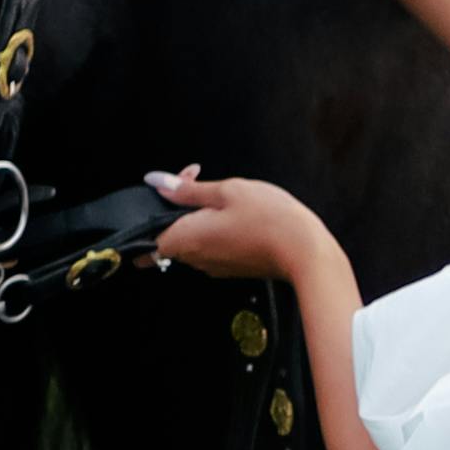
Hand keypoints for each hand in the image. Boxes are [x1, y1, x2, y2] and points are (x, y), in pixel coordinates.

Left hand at [146, 165, 342, 289]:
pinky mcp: (231, 268)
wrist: (305, 251)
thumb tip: (157, 182)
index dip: (151, 211)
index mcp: (186, 238)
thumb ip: (187, 189)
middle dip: (176, 208)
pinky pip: (211, 248)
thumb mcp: (227, 190)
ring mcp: (214, 266)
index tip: (169, 192)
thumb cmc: (269, 219)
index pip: (144, 239)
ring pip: (190, 241)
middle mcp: (195, 258)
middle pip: (167, 236)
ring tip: (224, 197)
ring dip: (197, 218)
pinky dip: (215, 230)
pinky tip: (236, 215)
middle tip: (197, 183)